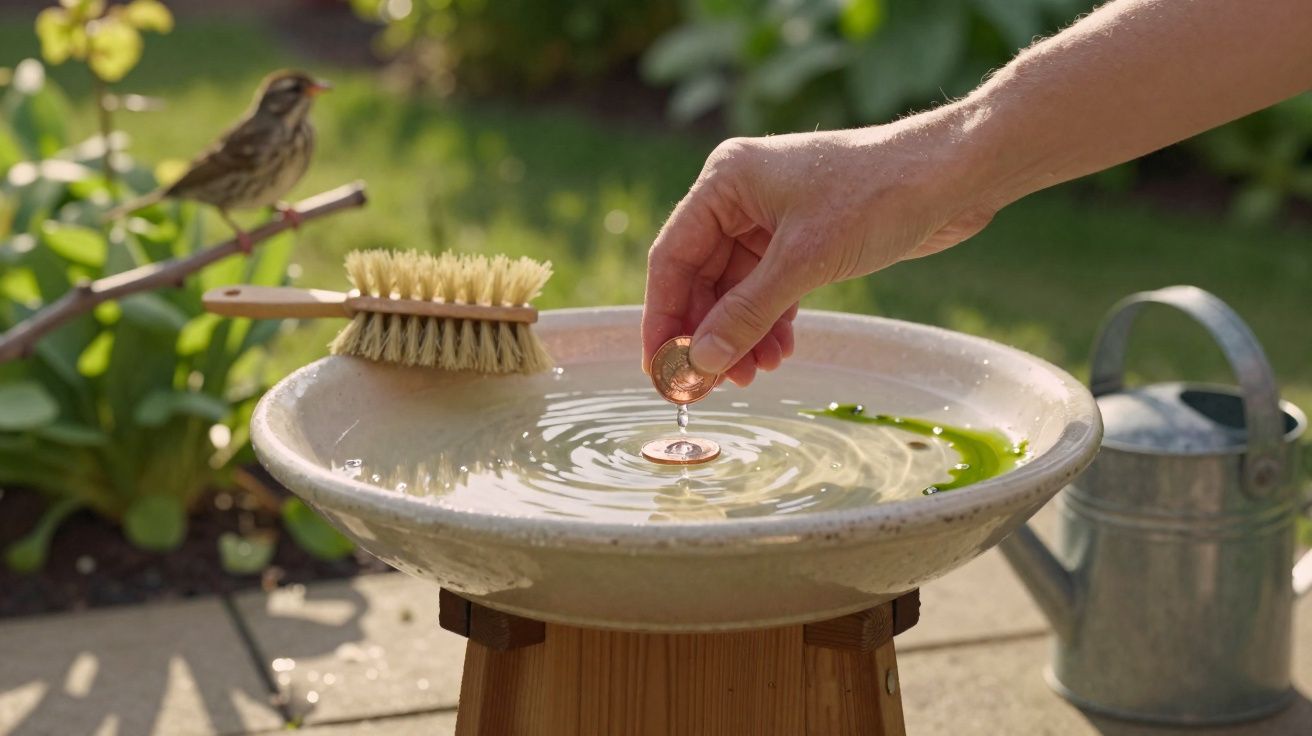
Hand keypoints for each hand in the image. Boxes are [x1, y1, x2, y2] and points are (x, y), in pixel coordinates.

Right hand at [642, 116, 997, 385]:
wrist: (955, 175)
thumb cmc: (879, 195)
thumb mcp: (804, 261)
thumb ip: (747, 314)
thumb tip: (700, 362)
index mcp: (725, 182)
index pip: (672, 257)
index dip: (663, 317)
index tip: (660, 369)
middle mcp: (740, 197)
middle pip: (701, 278)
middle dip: (707, 334)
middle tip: (708, 386)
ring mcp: (772, 219)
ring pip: (736, 290)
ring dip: (741, 335)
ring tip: (754, 375)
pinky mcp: (803, 240)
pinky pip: (769, 290)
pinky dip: (770, 323)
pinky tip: (780, 353)